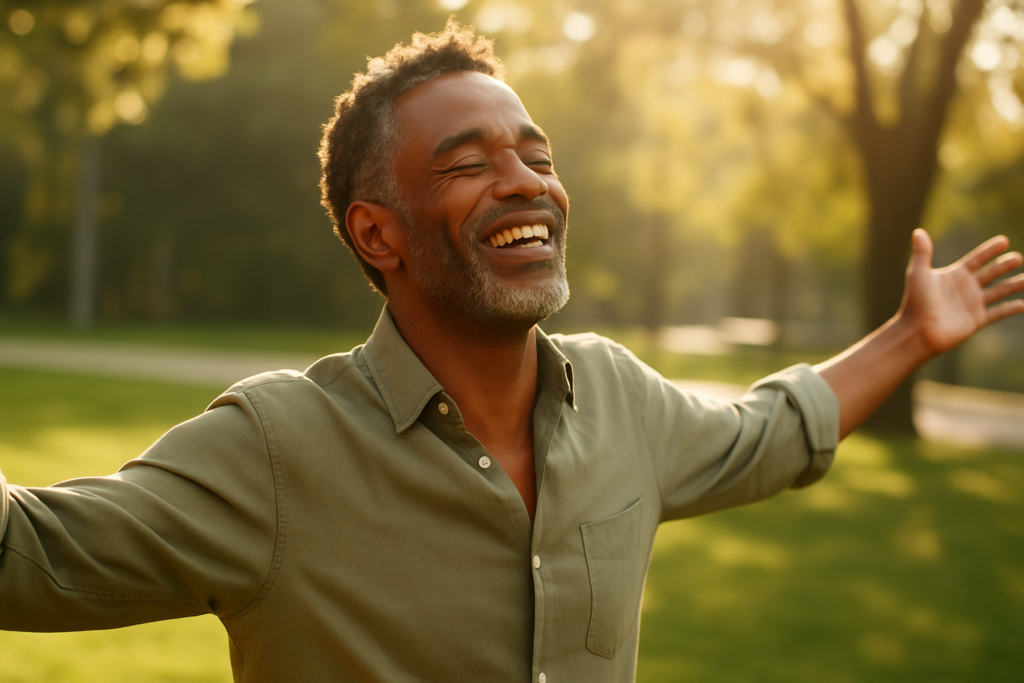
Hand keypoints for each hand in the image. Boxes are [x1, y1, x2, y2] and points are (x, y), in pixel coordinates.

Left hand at [899, 229, 1023, 356]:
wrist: (918, 331)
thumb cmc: (915, 302)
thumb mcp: (918, 274)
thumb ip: (922, 253)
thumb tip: (918, 232)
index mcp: (954, 276)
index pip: (976, 259)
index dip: (989, 251)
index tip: (1004, 240)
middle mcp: (965, 288)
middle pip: (990, 273)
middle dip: (1004, 265)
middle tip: (1018, 258)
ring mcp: (972, 304)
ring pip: (998, 292)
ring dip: (1013, 285)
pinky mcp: (977, 320)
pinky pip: (998, 313)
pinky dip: (1011, 309)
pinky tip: (1023, 304)